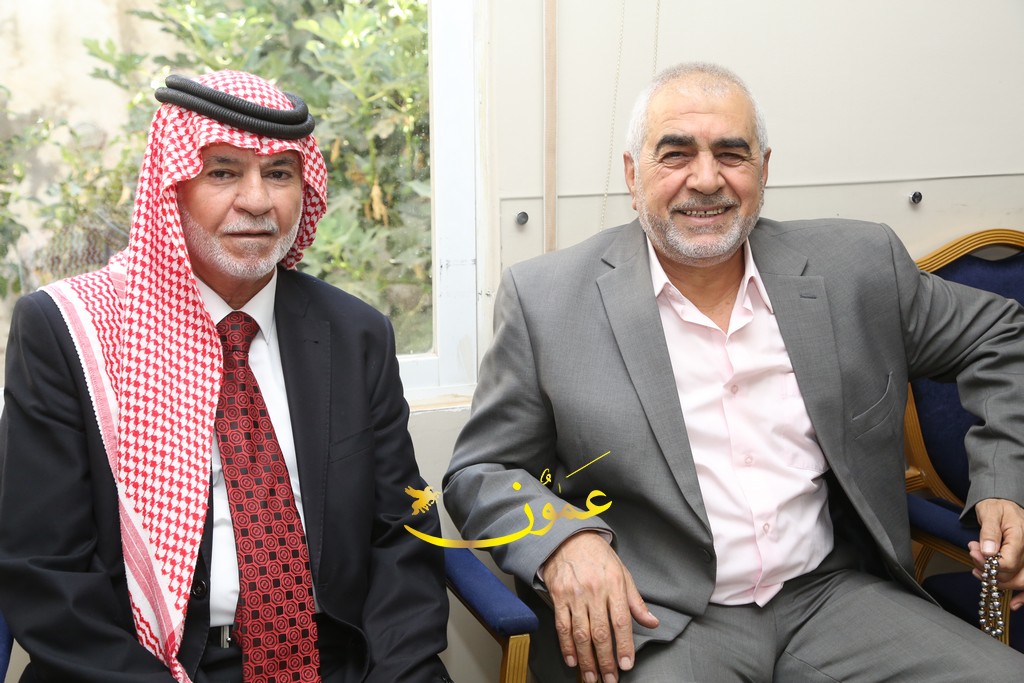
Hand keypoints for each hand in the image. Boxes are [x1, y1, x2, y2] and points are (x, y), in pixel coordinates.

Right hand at [539, 531, 658, 682]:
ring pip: (580, 634)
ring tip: (591, 677)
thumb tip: (652, 622)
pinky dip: (566, 646)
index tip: (627, 664)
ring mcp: (574, 595)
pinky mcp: (558, 596)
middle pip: (600, 632)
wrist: (568, 538)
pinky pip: (562, 626)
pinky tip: (572, 660)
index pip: (621, 621)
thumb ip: (636, 601)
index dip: (624, 646)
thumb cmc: (598, 556)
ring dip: (586, 659)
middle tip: (610, 679)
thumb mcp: (622, 573)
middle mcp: (594, 591)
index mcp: (614, 585)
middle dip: (605, 660)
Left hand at [968, 498, 1023, 609]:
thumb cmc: (996, 506)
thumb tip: (988, 552)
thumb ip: (989, 532)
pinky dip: (1022, 596)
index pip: (1009, 562)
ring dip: (998, 581)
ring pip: (1020, 581)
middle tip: (973, 555)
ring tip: (978, 570)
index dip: (989, 564)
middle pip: (1013, 574)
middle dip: (990, 571)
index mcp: (1021, 536)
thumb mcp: (989, 512)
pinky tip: (1013, 604)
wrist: (1003, 504)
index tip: (974, 553)